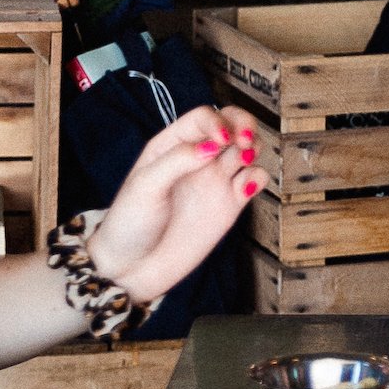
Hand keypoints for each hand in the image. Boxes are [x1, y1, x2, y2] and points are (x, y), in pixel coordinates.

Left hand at [85, 106, 260, 302]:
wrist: (132, 270)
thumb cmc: (129, 225)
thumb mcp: (144, 187)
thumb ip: (177, 161)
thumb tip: (212, 145)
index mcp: (172, 146)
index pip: (203, 118)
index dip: (217, 123)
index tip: (221, 141)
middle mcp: (198, 158)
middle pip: (231, 125)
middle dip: (245, 125)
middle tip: (246, 140)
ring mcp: (215, 181)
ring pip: (246, 149)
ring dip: (254, 147)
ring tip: (247, 158)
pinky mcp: (229, 205)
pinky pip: (253, 181)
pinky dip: (258, 178)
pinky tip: (248, 187)